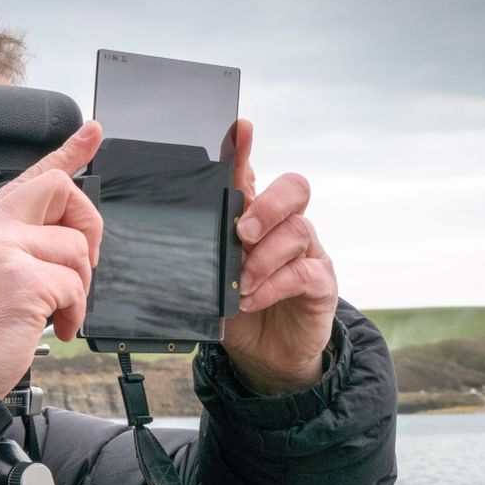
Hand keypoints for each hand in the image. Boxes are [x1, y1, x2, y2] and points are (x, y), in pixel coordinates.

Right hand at [0, 121, 104, 396]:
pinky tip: (57, 326)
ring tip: (56, 312)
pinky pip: (75, 285)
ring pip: (75, 248)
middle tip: (84, 262)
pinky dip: (74, 312)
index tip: (91, 132)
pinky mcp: (23, 279)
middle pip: (62, 191)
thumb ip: (20, 247)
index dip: (68, 151)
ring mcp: (4, 250)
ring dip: (78, 288)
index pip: (32, 176)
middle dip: (87, 225)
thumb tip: (67, 241)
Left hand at [221, 119, 338, 393]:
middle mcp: (283, 227)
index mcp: (254, 217)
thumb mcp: (210, 279)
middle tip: (242, 233)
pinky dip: (275, 285)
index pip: (251, 175)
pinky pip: (305, 273)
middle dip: (267, 205)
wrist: (266, 354)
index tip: (239, 129)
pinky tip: (252, 298)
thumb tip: (163, 244)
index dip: (245, 151)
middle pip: (293, 189)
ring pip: (298, 230)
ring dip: (264, 257)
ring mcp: (306, 253)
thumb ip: (198, 256)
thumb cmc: (236, 307)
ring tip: (240, 283)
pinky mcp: (320, 283)